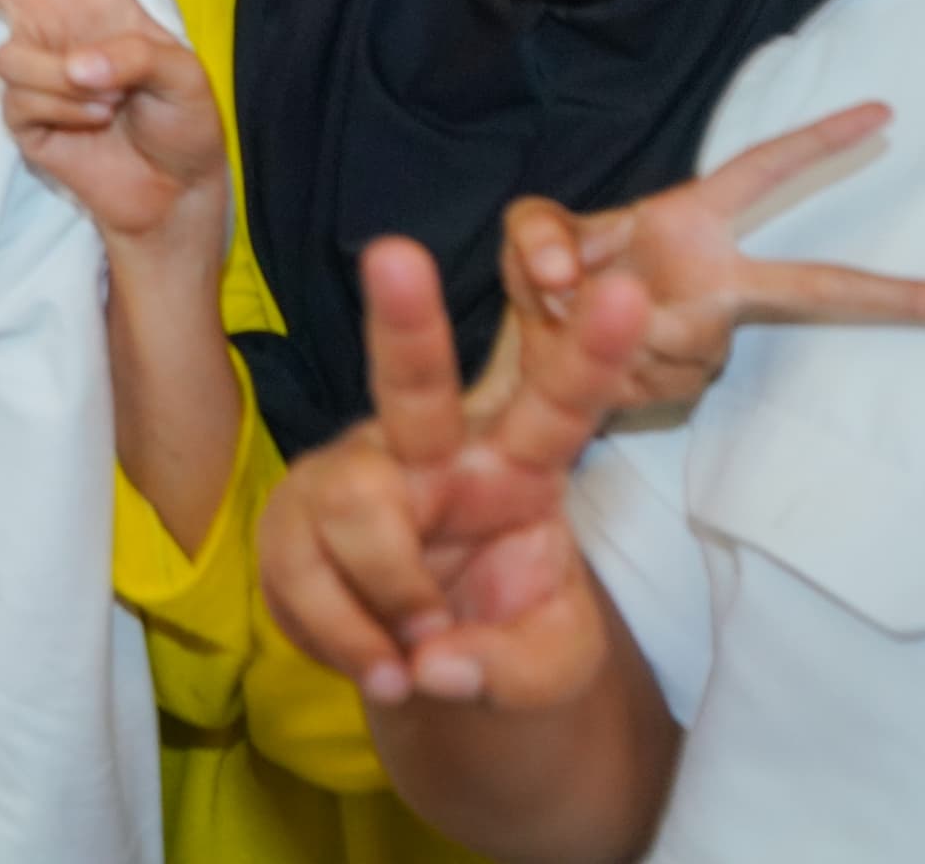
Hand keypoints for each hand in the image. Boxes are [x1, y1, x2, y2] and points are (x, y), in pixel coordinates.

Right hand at [0, 0, 224, 256]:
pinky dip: (66, 117)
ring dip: (68, 86)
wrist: (170, 191)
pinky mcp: (18, 116)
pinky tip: (94, 129)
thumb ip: (133, 54)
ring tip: (110, 105)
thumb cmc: (183, 119)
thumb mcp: (183, 74)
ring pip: (13, 58)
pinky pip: (22, 103)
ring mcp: (30, 64)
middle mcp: (50, 16)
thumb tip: (74, 64)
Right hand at [260, 240, 649, 710]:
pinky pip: (304, 572)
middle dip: (404, 320)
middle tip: (396, 255)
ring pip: (358, 505)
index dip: (590, 352)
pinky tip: (379, 664)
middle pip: (415, 385)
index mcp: (517, 469)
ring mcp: (354, 480)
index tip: (631, 294)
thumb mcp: (548, 668)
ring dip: (393, 595)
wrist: (427, 670)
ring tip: (414, 656)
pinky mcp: (293, 520)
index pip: (558, 405)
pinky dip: (347, 640)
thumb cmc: (503, 639)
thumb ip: (511, 669)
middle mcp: (431, 455)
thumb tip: (432, 663)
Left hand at [500, 99, 924, 416]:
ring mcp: (709, 333)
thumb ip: (537, 235)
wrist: (533, 358)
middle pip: (815, 285)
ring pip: (687, 338)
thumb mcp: (530, 238)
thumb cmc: (550, 277)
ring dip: (615, 332)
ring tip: (581, 320)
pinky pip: (651, 375)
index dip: (817, 143)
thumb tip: (563, 272)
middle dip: (896, 297)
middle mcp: (716, 277)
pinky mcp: (686, 381)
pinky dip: (604, 364)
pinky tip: (593, 357)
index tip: (880, 115)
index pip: (762, 172)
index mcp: (690, 220)